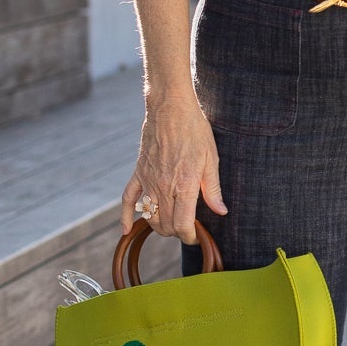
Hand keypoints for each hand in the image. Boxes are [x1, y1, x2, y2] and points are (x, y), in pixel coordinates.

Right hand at [121, 93, 226, 244]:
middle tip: (186, 228)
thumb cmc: (195, 131)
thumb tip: (221, 211)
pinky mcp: (138, 173)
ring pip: (149, 216)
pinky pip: (128, 199)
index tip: (194, 236)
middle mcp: (164, 186)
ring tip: (169, 225)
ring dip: (158, 227)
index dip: (189, 236)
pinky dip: (126, 216)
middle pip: (165, 224)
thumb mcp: (211, 159)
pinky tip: (126, 229)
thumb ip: (212, 189)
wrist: (171, 108)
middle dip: (176, 233)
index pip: (182, 224)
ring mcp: (149, 180)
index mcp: (185, 185)